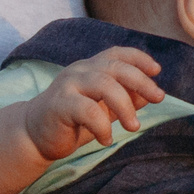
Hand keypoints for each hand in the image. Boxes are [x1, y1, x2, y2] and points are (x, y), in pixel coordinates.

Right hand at [23, 47, 162, 160]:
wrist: (35, 135)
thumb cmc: (73, 121)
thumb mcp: (104, 108)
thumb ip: (125, 98)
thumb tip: (150, 95)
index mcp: (92, 68)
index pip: (117, 54)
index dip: (139, 58)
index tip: (157, 71)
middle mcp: (80, 71)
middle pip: (116, 67)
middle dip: (141, 82)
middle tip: (158, 98)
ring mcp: (68, 85)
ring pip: (105, 86)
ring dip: (125, 107)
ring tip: (133, 127)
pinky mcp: (59, 104)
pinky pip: (88, 111)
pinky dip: (103, 126)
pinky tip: (106, 139)